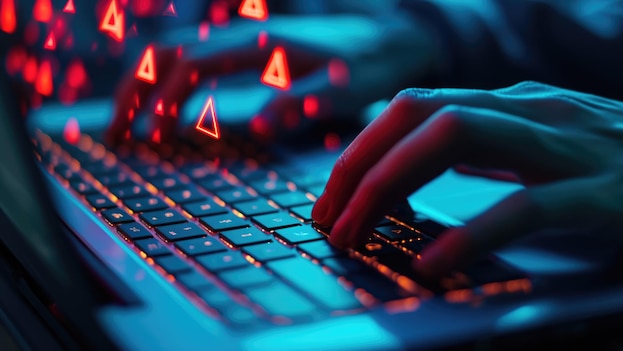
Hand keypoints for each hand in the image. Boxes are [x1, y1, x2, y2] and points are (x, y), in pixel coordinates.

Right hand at [105, 14, 435, 143]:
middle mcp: (246, 36)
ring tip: (132, 125)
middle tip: (118, 133)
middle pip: (170, 53)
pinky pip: (198, 62)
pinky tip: (170, 110)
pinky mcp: (253, 52)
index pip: (191, 64)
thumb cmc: (370, 64)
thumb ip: (304, 101)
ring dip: (148, 87)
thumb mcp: (344, 88)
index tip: (146, 134)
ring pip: (178, 55)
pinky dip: (172, 85)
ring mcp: (246, 41)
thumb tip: (262, 122)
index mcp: (261, 44)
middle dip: (136, 91)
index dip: (162, 97)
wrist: (393, 38)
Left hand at [312, 81, 622, 278]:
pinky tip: (434, 264)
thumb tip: (420, 171)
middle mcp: (533, 111)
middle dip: (361, 165)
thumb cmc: (617, 169)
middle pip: (420, 113)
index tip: (331, 197)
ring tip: (357, 234)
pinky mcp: (605, 195)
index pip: (412, 108)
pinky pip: (525, 205)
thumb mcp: (539, 149)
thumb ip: (484, 151)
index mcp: (512, 104)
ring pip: (457, 136)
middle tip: (328, 220)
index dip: (361, 149)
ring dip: (391, 185)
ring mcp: (569, 146)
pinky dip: (469, 233)